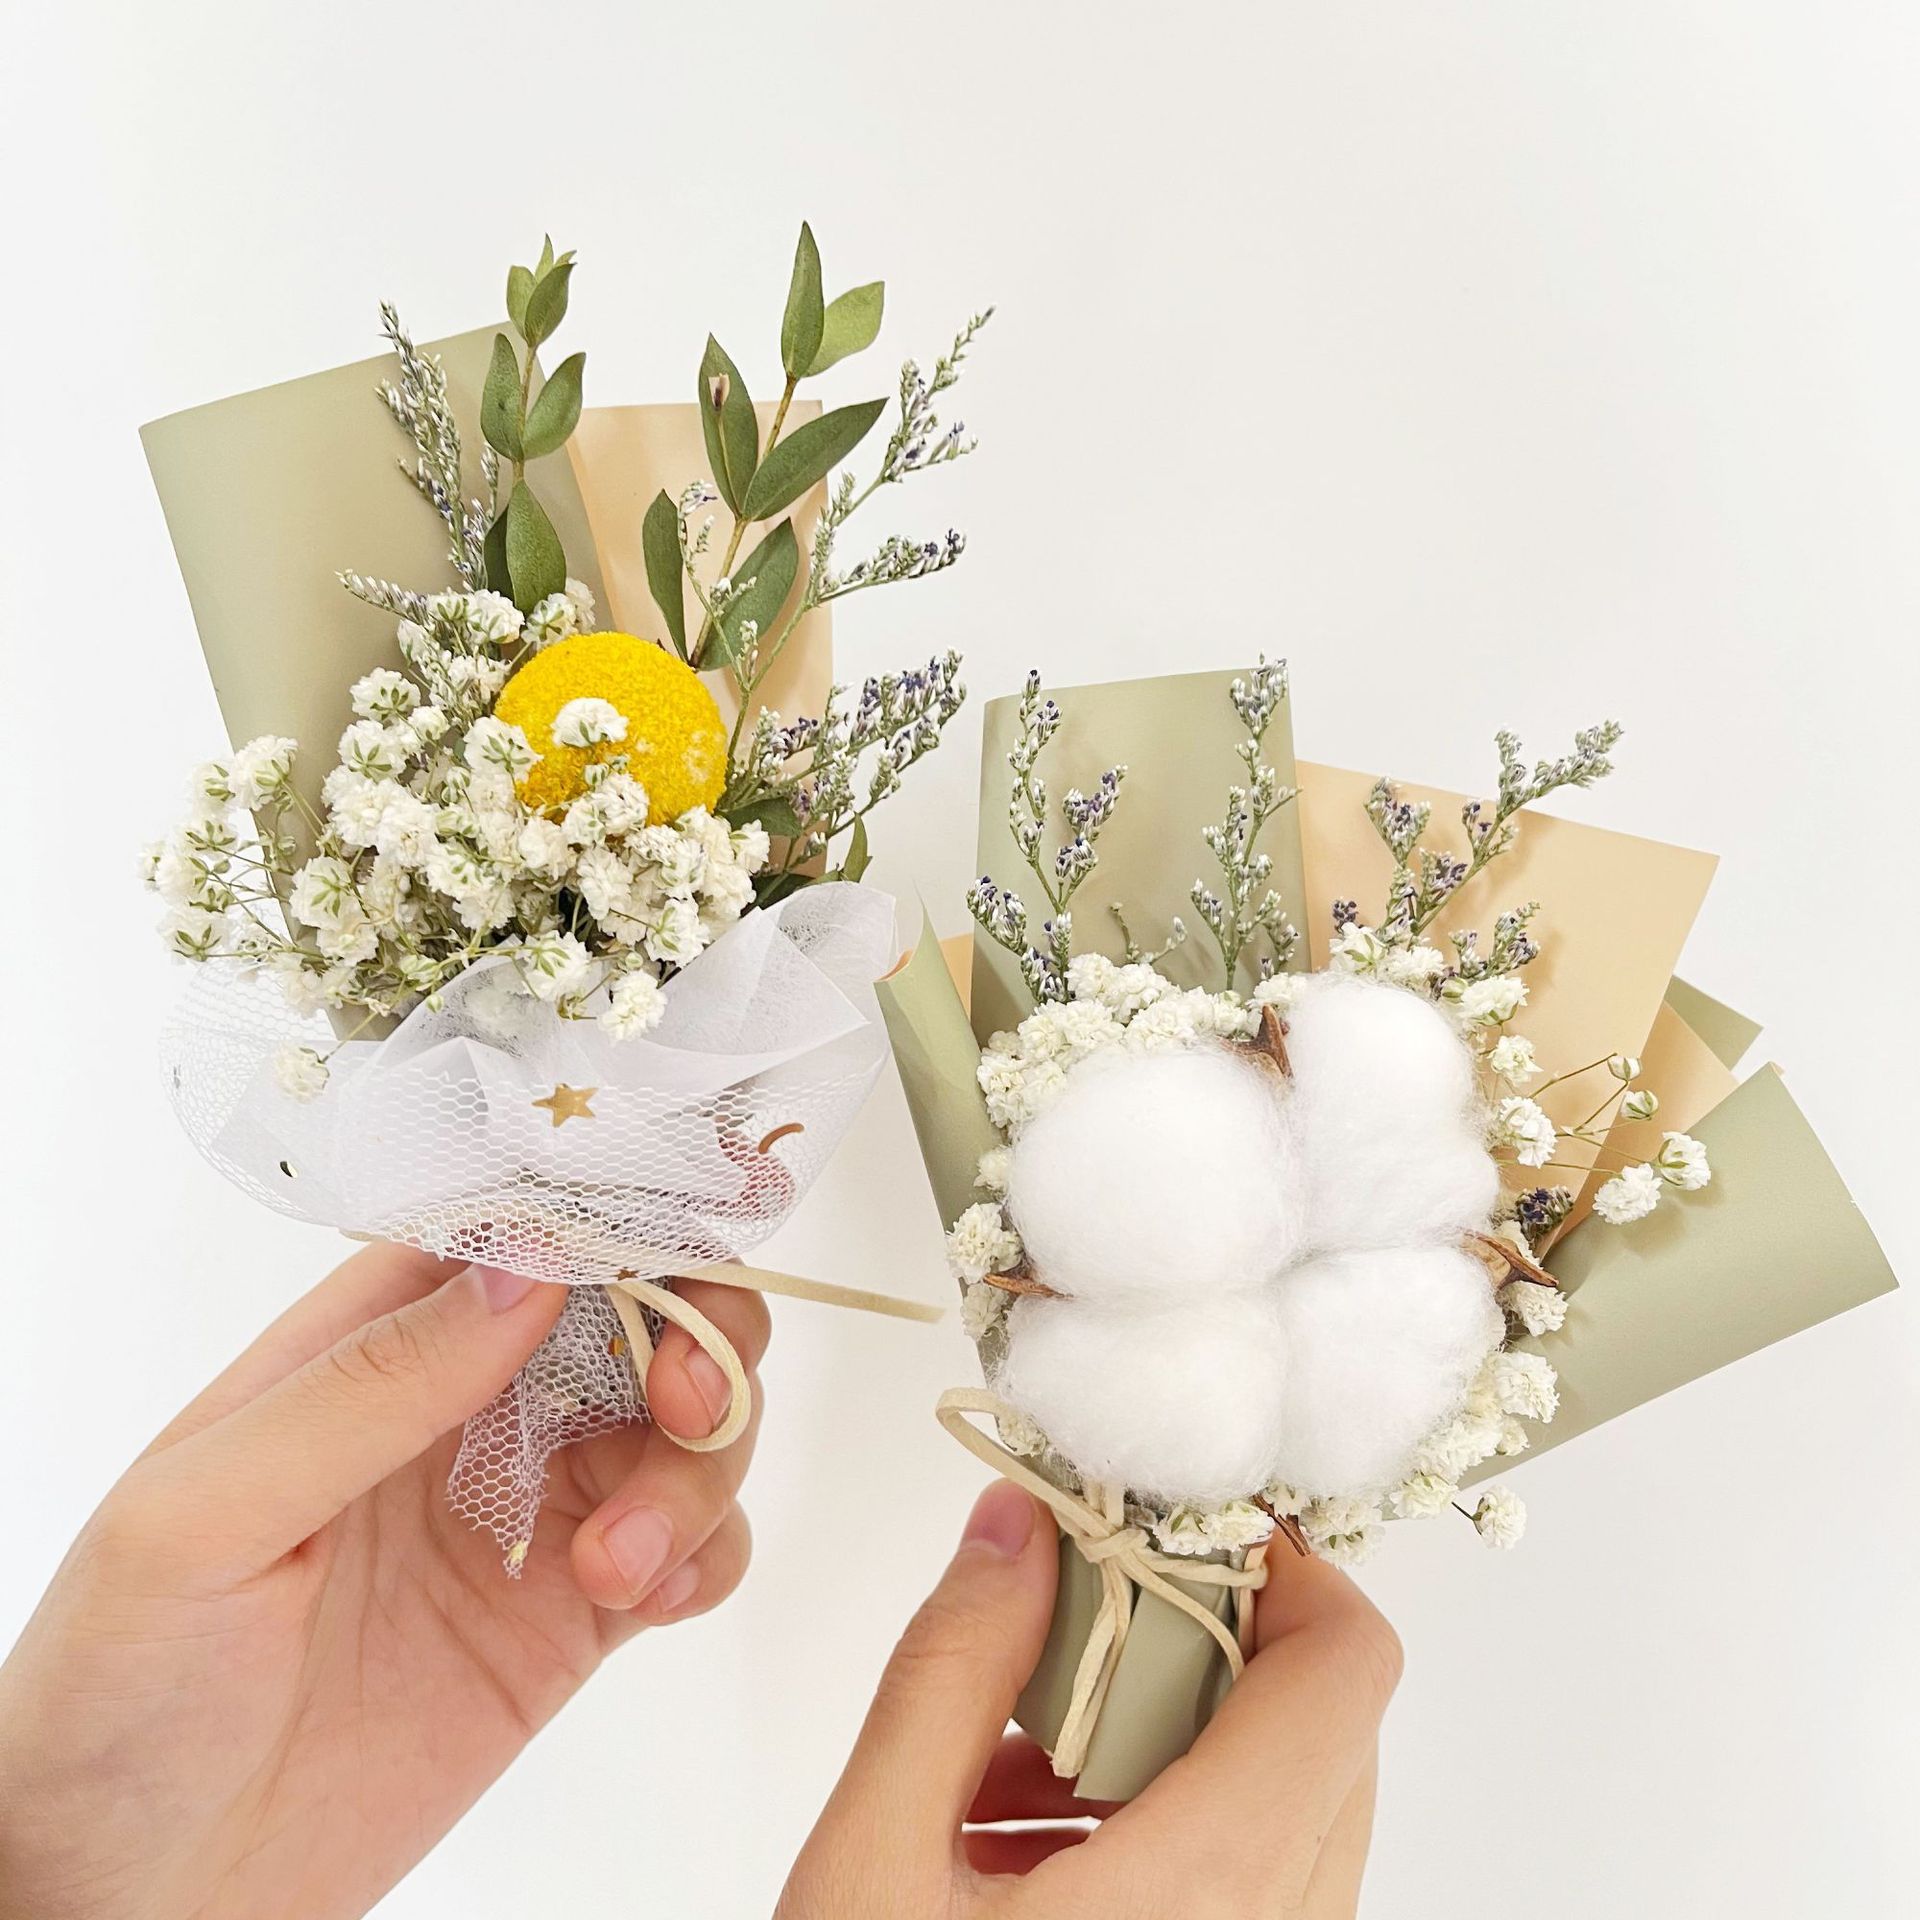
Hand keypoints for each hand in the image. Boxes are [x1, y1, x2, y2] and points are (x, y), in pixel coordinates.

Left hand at [0, 1242, 768, 1919]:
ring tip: (620, 1566)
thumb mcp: (200, 1515)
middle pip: (636, 1314)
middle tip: (687, 1405)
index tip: (673, 1260)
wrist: (133, 1908)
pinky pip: (691, 1546)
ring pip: (682, 1423)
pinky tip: (651, 1600)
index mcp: (367, 1347)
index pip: (519, 1231)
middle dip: (697, 1337)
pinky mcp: (571, 1617)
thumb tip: (529, 1267)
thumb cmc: (113, 1693)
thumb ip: (370, 1386)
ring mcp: (527, 1511)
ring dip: (700, 1467)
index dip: (617, 1222)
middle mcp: (465, 1408)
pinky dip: (710, 1552)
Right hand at [779, 1482, 1397, 1918]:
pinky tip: (1016, 1852)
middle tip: (1057, 1634)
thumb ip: (952, 1668)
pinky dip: (1160, 1829)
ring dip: (1161, 1743)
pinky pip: (1249, 1887)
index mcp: (1212, 1891)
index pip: (1346, 1669)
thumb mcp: (874, 1864)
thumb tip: (1018, 1520)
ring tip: (1003, 1765)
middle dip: (1191, 1650)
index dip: (1276, 1568)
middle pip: (1316, 1729)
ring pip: (1282, 1809)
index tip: (1161, 1531)